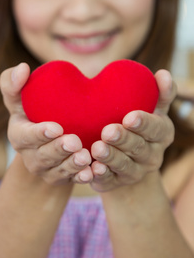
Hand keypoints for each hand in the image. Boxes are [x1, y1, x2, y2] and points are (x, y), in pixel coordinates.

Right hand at [0, 63, 92, 185]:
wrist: (46, 139)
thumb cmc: (34, 113)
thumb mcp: (20, 99)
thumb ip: (14, 83)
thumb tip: (23, 68)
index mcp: (20, 135)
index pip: (26, 136)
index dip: (39, 134)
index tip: (56, 128)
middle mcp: (31, 156)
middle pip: (44, 156)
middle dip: (59, 150)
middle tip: (75, 142)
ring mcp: (46, 169)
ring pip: (59, 170)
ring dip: (72, 165)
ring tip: (86, 158)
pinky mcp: (61, 177)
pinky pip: (71, 180)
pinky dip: (81, 177)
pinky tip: (91, 173)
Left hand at [90, 70, 176, 191]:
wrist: (127, 161)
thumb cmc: (138, 128)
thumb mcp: (152, 111)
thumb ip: (159, 95)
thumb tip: (163, 73)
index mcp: (161, 135)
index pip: (156, 129)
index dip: (144, 124)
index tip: (130, 117)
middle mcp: (151, 156)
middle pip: (138, 148)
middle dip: (124, 140)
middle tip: (108, 131)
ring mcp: (135, 172)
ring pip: (124, 166)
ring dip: (111, 157)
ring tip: (97, 148)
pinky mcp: (116, 183)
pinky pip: (109, 181)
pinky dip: (101, 176)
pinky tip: (93, 169)